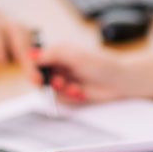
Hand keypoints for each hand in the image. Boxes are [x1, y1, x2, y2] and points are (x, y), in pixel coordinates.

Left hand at [0, 0, 32, 68]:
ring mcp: (9, 18)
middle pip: (16, 30)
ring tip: (36, 73)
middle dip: (24, 52)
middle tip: (31, 74)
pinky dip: (32, 48)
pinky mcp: (15, 22)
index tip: (1, 61)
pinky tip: (35, 65)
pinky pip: (28, 33)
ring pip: (25, 32)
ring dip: (31, 52)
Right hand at [29, 44, 152, 102]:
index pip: (39, 60)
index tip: (38, 77)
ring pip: (52, 89)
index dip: (36, 69)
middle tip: (58, 83)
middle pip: (43, 76)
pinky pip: (62, 98)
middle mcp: (62, 65)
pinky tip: (81, 93)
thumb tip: (32, 54)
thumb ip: (52, 55)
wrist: (120, 81)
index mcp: (60, 52)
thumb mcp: (74, 56)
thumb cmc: (101, 63)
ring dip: (62, 90)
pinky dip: (70, 97)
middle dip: (50, 82)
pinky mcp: (73, 92)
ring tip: (74, 88)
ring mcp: (67, 79)